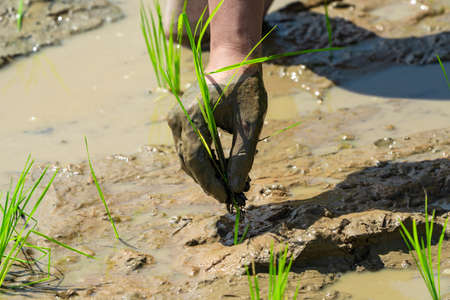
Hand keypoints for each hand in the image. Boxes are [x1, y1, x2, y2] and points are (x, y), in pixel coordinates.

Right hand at [167, 70, 266, 203]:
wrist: (233, 62)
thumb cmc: (245, 89)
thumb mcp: (249, 123)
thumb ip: (242, 156)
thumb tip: (235, 186)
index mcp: (193, 116)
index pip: (196, 159)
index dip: (210, 182)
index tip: (226, 197)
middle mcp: (178, 118)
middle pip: (188, 161)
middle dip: (208, 181)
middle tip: (230, 194)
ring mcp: (176, 119)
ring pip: (186, 157)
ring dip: (205, 173)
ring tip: (228, 184)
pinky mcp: (180, 120)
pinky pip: (188, 147)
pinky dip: (203, 161)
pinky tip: (220, 168)